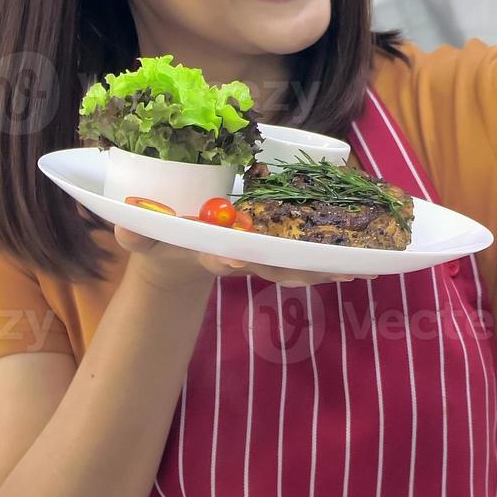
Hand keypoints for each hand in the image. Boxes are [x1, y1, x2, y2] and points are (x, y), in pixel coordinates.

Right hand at [113, 225, 355, 289]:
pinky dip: (338, 258)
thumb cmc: (161, 240)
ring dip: (330, 268)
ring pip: (300, 266)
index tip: (238, 256)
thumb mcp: (142, 236)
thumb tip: (123, 227)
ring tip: (365, 267)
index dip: (232, 258)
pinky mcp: (278, 250)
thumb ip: (134, 233)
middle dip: (303, 269)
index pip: (224, 258)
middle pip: (274, 268)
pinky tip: (373, 260)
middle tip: (336, 268)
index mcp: (210, 252)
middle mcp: (242, 259)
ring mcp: (262, 258)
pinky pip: (311, 256)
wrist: (177, 251)